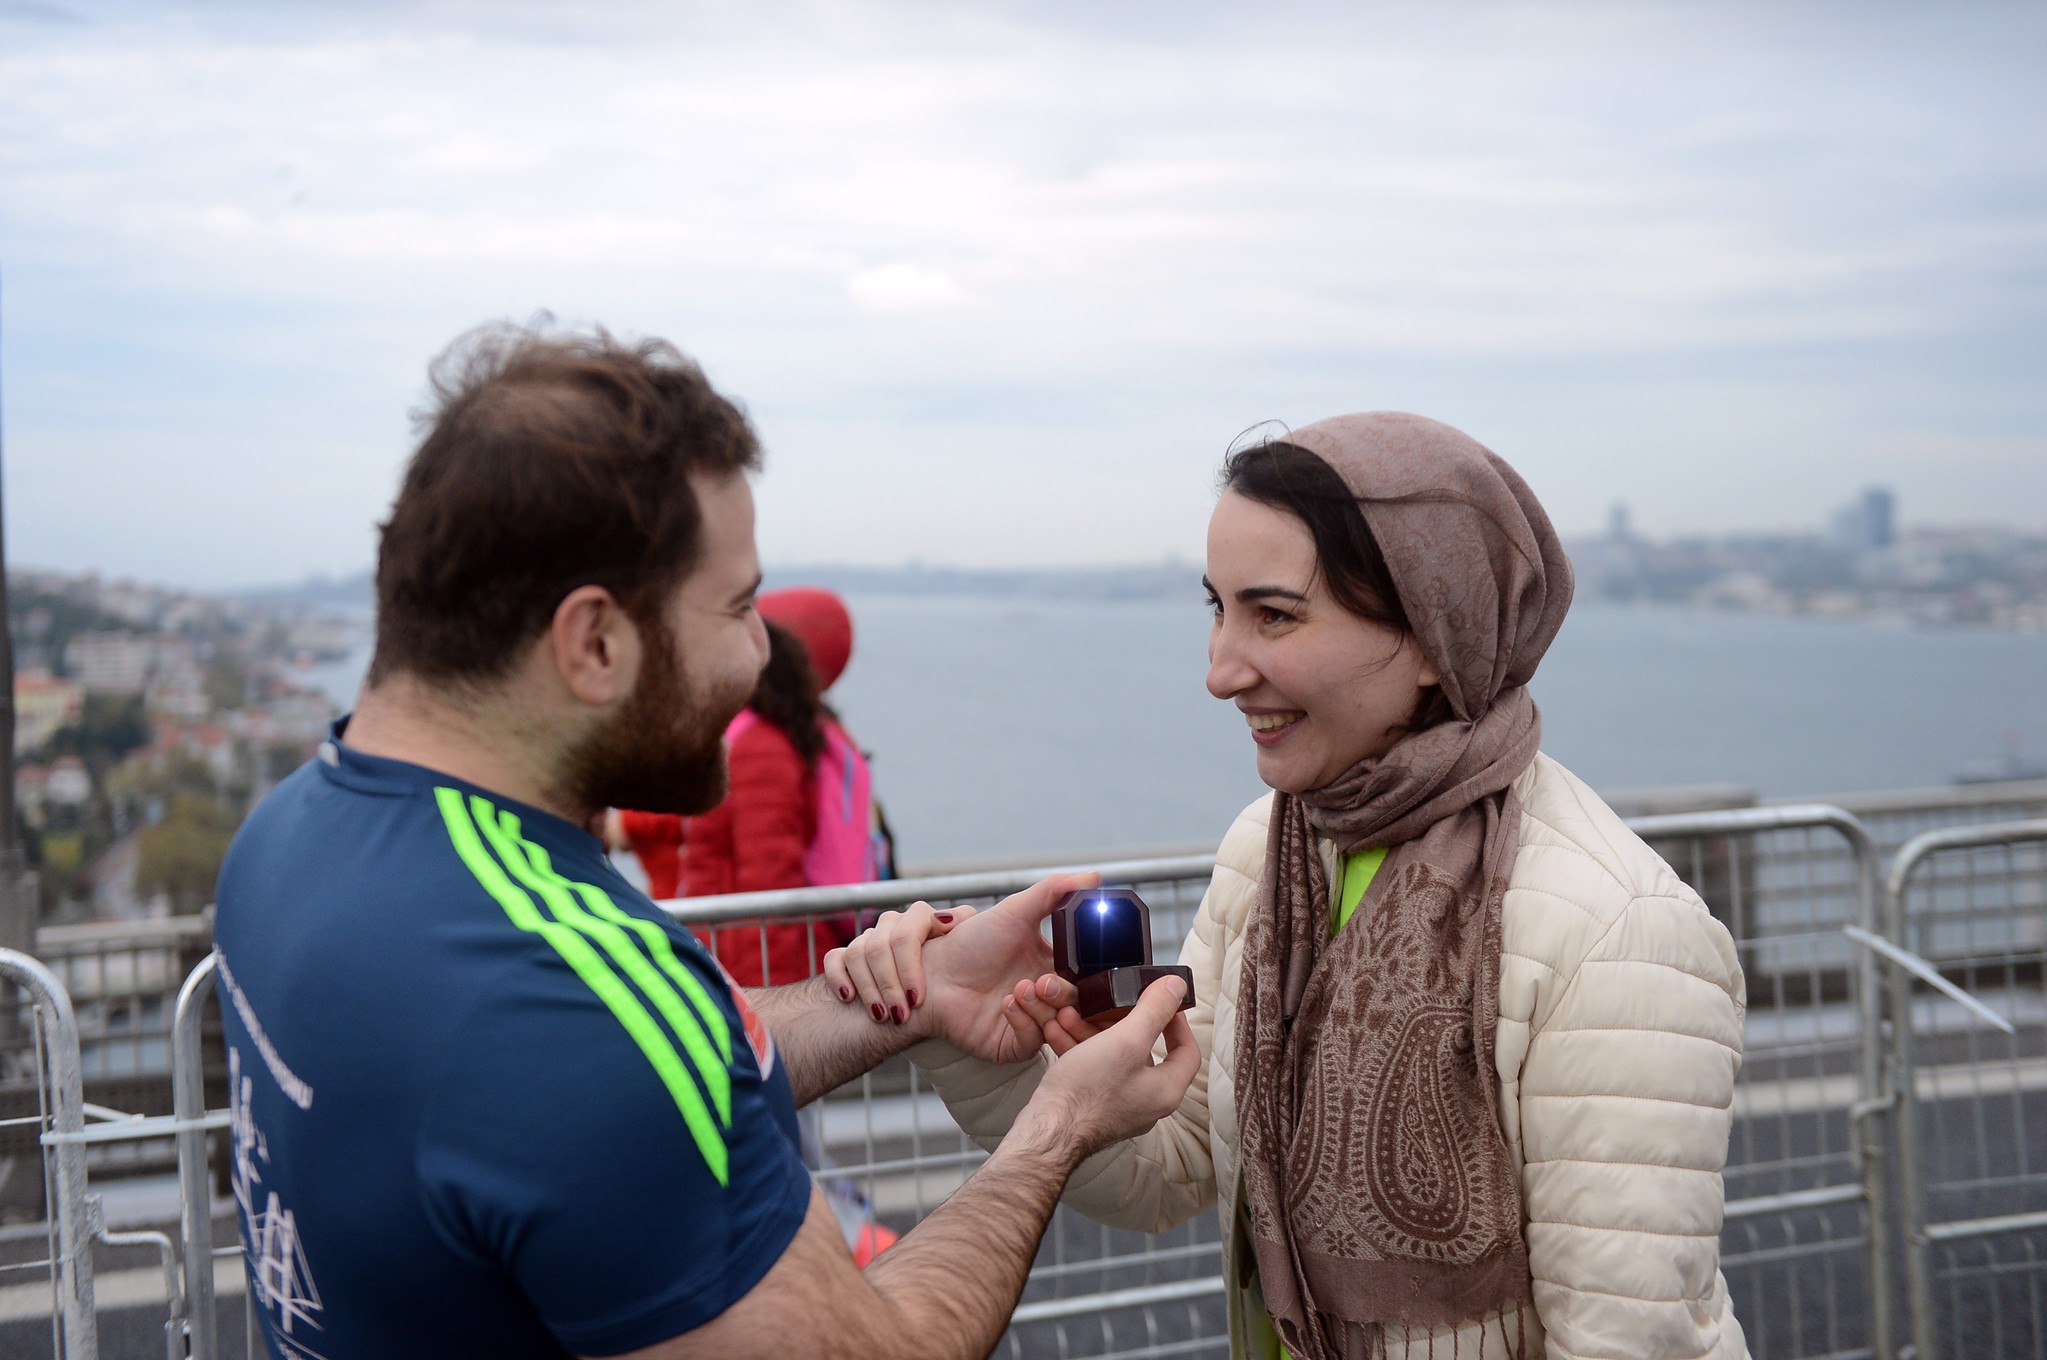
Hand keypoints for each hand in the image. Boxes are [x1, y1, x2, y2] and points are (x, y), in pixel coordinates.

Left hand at [824, 872, 1098, 1062]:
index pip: (1087, 978)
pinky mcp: (1013, 1043)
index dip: (1091, 977)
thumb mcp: (1015, 910)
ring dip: (1043, 1007)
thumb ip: (1055, 891)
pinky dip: (1025, 1022)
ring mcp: (1031, 1021)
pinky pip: (1033, 1041)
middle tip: (1042, 981)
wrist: (932, 972)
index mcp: (1053, 966)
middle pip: (1077, 1004)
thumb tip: (1094, 875)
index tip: (1087, 967)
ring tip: (1019, 990)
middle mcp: (1046, 996)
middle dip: (1063, 993)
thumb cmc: (970, 942)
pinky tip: (1006, 1004)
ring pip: (1058, 1024)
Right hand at [824, 902, 973, 1023]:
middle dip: (889, 982)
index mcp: (928, 921)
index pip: (911, 923)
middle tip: (901, 1014)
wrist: (942, 1020)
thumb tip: (948, 919)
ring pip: (857, 951)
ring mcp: (874, 941)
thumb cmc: (965, 992)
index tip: (917, 996)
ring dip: (868, 988)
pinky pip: (835, 958)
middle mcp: (900, 926)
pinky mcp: (849, 960)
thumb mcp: (981, 956)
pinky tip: (848, 998)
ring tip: (881, 1016)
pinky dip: (839, 977)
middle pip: (881, 942)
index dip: (909, 962)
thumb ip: (980, 923)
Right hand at [1013, 974, 1198, 1161]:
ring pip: (1112, 1058)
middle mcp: (1146, 1102)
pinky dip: (1077, 1049)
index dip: (1177, 1021)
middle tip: (1103, 1002)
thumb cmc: (1088, 1091)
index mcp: (1165, 1090)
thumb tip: (1177, 986)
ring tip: (1069, 1012)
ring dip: (1090, 1032)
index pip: (1186, 1051)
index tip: (1161, 1001)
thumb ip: (1154, 1011)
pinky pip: (1091, 1070)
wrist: (1046, 1133)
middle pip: (1143, 1051)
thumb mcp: (1125, 1040)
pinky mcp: (1091, 1107)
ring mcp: (1117, 1106)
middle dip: (1118, 1021)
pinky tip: (1056, 1031)